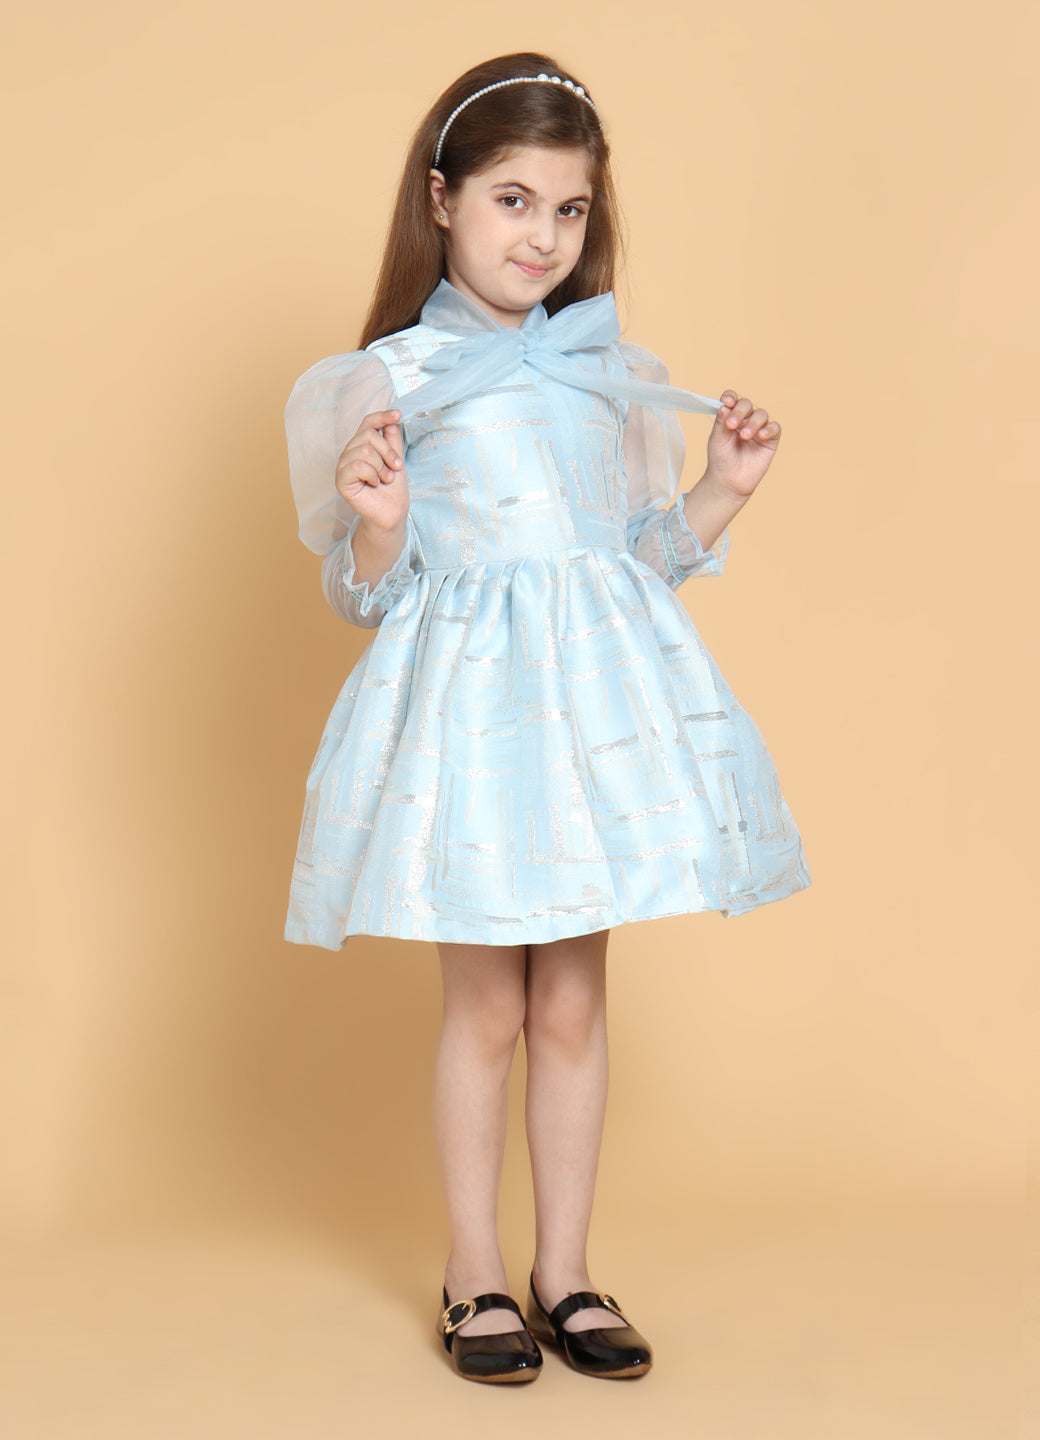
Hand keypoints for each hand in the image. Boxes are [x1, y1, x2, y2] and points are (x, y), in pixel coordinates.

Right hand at [335, 409, 408, 528]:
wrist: (391, 512)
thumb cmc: (392, 489)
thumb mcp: (396, 459)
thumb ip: (392, 439)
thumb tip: (392, 418)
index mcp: (362, 446)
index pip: (368, 423)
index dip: (381, 416)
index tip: (397, 414)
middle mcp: (350, 452)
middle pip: (368, 435)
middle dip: (387, 452)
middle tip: (394, 468)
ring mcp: (343, 465)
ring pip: (364, 450)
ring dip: (381, 467)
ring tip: (384, 479)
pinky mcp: (340, 479)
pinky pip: (357, 465)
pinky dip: (372, 475)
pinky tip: (373, 484)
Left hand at [705, 390, 781, 498]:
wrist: (728, 482)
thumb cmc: (721, 460)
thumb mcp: (717, 440)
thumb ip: (721, 423)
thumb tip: (723, 406)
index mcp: (731, 417)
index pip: (733, 400)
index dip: (730, 397)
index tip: (726, 402)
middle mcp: (745, 420)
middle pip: (747, 405)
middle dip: (740, 411)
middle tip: (732, 425)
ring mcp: (759, 429)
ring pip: (761, 414)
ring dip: (753, 422)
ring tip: (745, 436)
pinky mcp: (770, 440)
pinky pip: (775, 428)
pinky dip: (769, 429)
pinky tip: (761, 435)